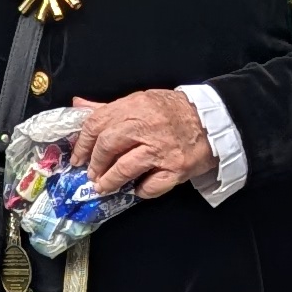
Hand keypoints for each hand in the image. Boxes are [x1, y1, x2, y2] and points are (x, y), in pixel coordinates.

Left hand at [74, 88, 214, 199]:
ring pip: (125, 168)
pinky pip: (153, 185)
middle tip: (91, 173)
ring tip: (103, 187)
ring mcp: (162, 149)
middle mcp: (147, 126)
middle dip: (95, 163)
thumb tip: (79, 106)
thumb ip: (109, 107)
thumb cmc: (176, 111)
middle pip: (108, 145)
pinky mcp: (176, 168)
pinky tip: (137, 189)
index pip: (98, 123)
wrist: (214, 120)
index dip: (83, 143)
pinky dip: (141, 190)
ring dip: (110, 181)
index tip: (78, 156)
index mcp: (136, 106)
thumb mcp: (142, 101)